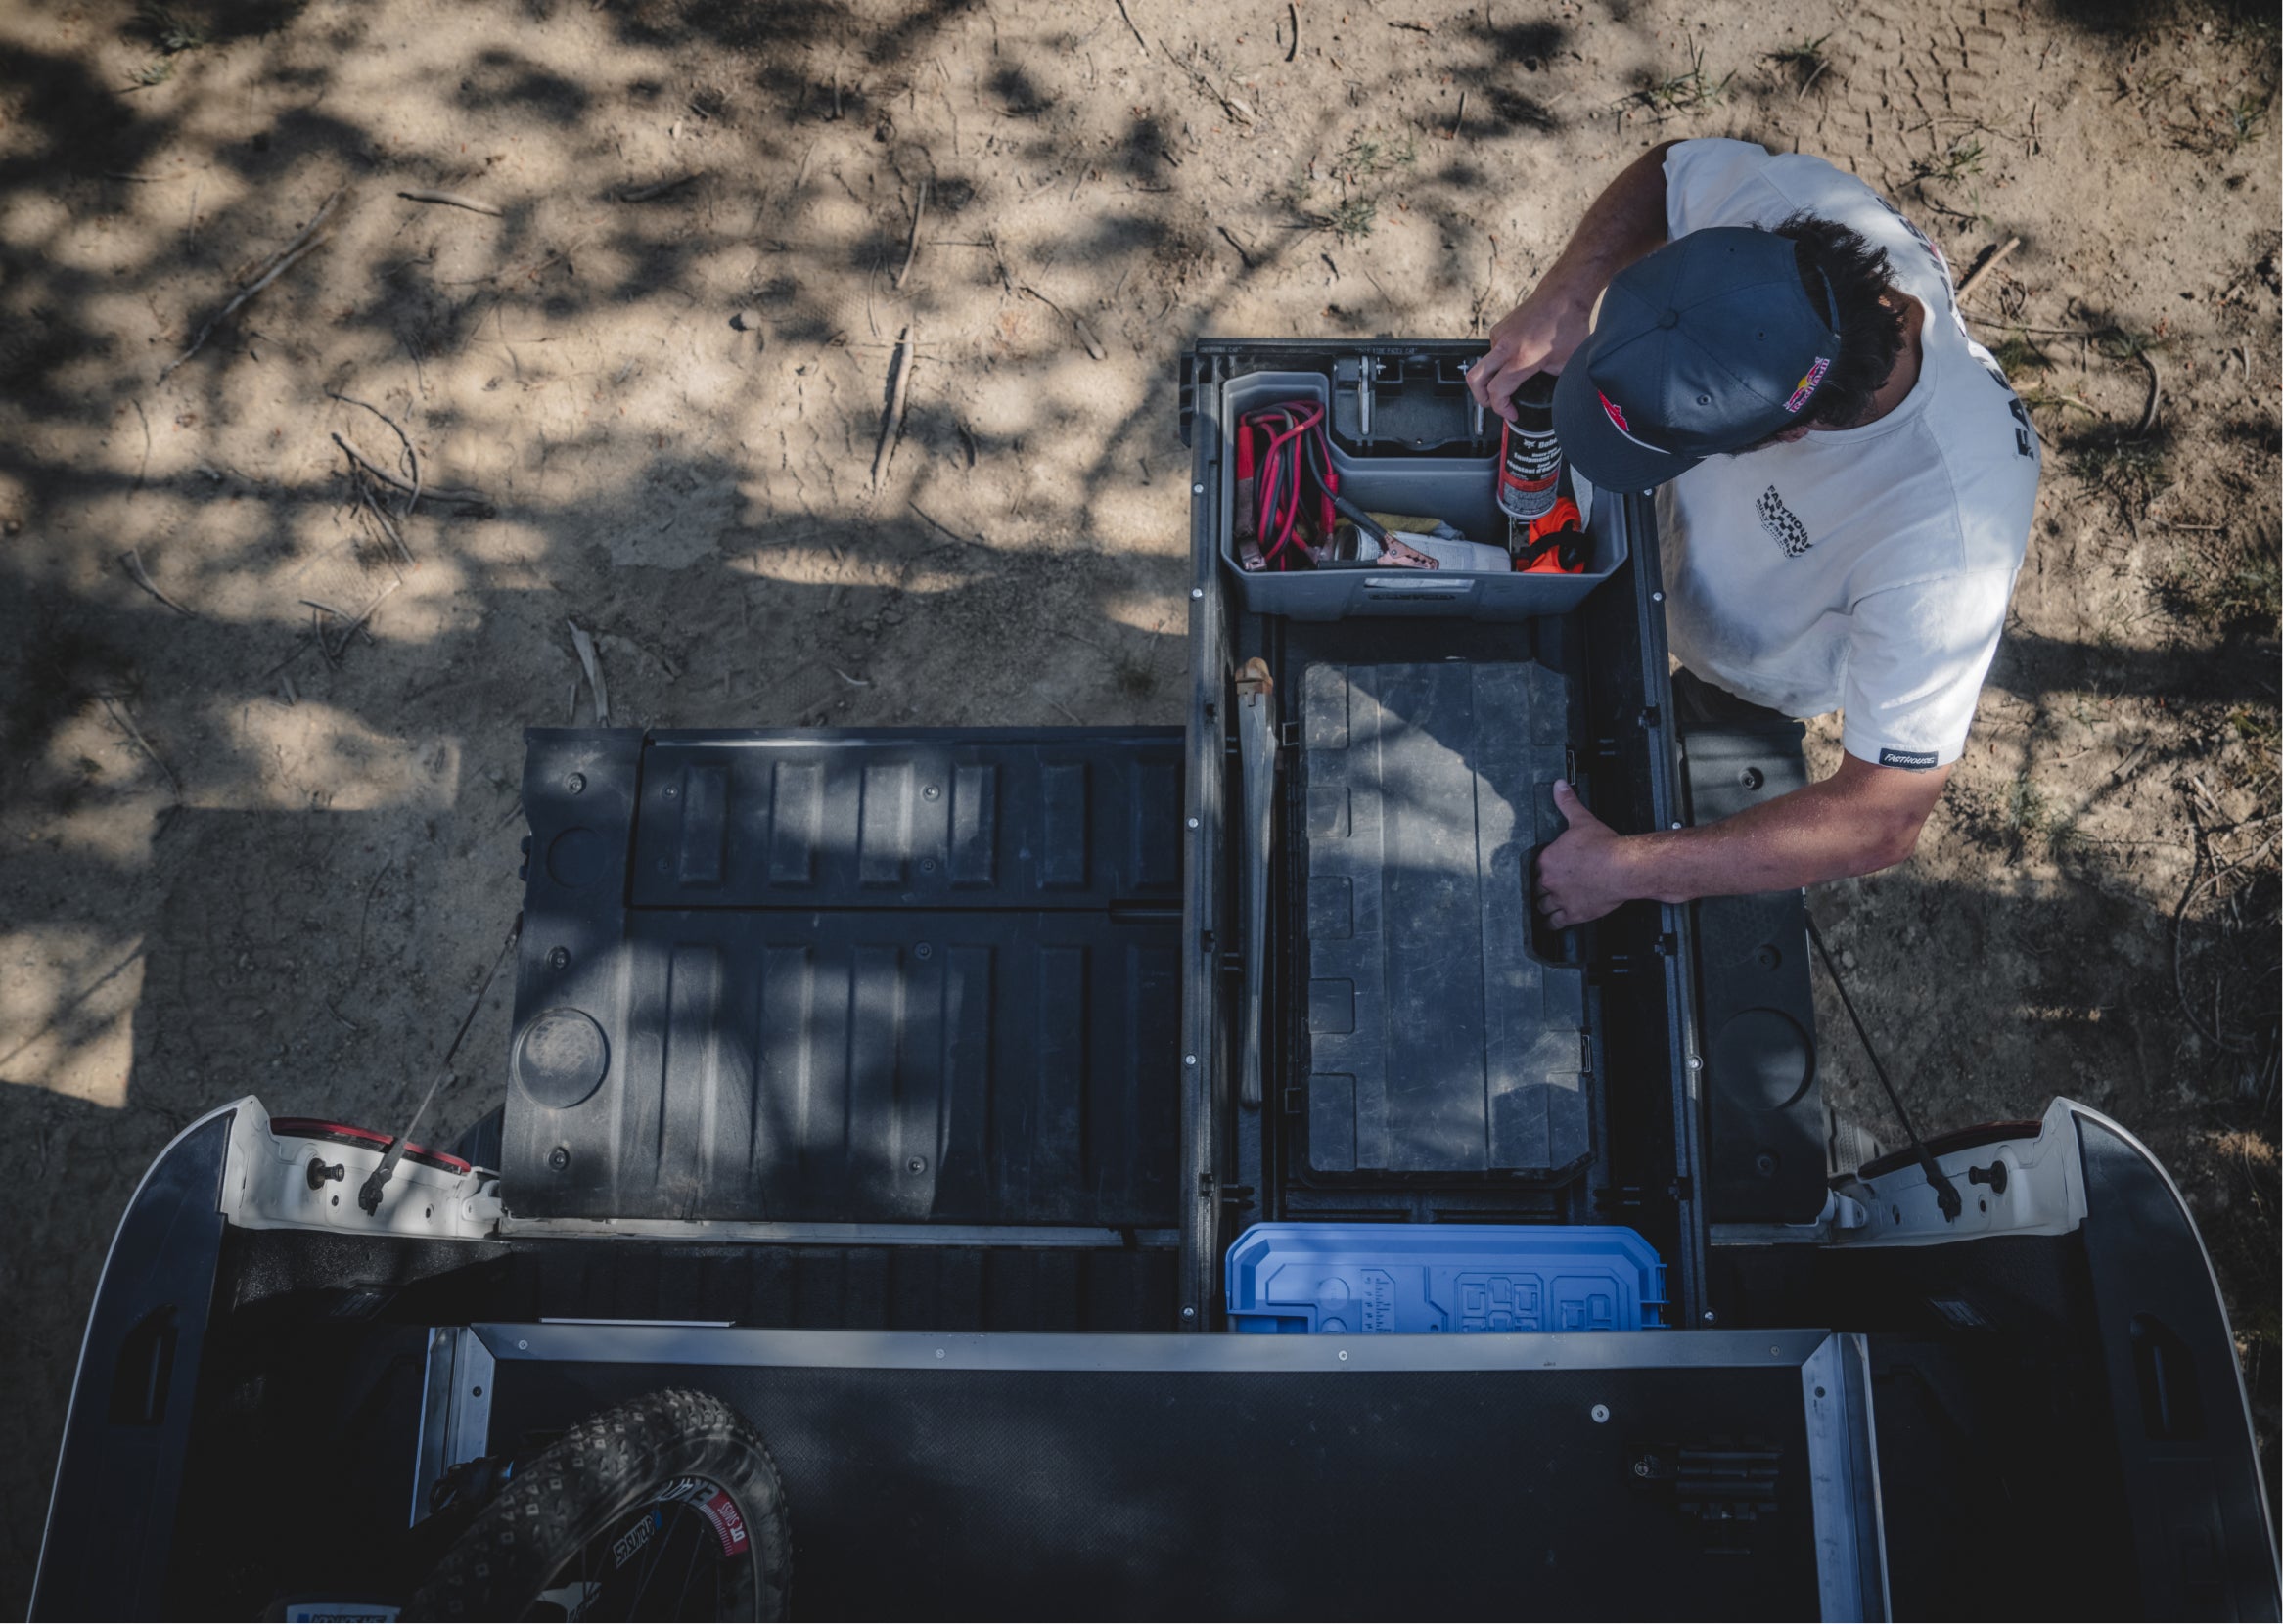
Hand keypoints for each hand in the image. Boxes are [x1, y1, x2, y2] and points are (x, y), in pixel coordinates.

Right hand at [1468, 289, 1594, 423]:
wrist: (1563, 295)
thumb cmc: (1568, 324)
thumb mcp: (1566, 362)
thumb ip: (1549, 379)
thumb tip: (1543, 390)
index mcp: (1523, 358)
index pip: (1497, 391)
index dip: (1501, 409)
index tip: (1512, 413)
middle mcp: (1506, 346)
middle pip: (1474, 380)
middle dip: (1480, 398)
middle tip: (1493, 404)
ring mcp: (1499, 335)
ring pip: (1484, 365)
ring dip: (1492, 377)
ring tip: (1509, 380)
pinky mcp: (1499, 328)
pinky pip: (1492, 351)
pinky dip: (1499, 360)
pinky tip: (1515, 359)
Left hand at [1532, 779, 1638, 927]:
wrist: (1624, 868)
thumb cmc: (1605, 847)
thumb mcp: (1582, 820)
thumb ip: (1567, 803)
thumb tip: (1559, 786)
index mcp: (1547, 859)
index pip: (1534, 867)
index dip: (1539, 869)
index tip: (1543, 870)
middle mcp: (1549, 881)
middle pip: (1536, 888)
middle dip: (1539, 888)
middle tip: (1543, 889)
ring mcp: (1560, 899)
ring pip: (1541, 907)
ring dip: (1541, 907)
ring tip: (1541, 907)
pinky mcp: (1573, 914)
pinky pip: (1554, 923)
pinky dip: (1550, 924)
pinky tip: (1549, 925)